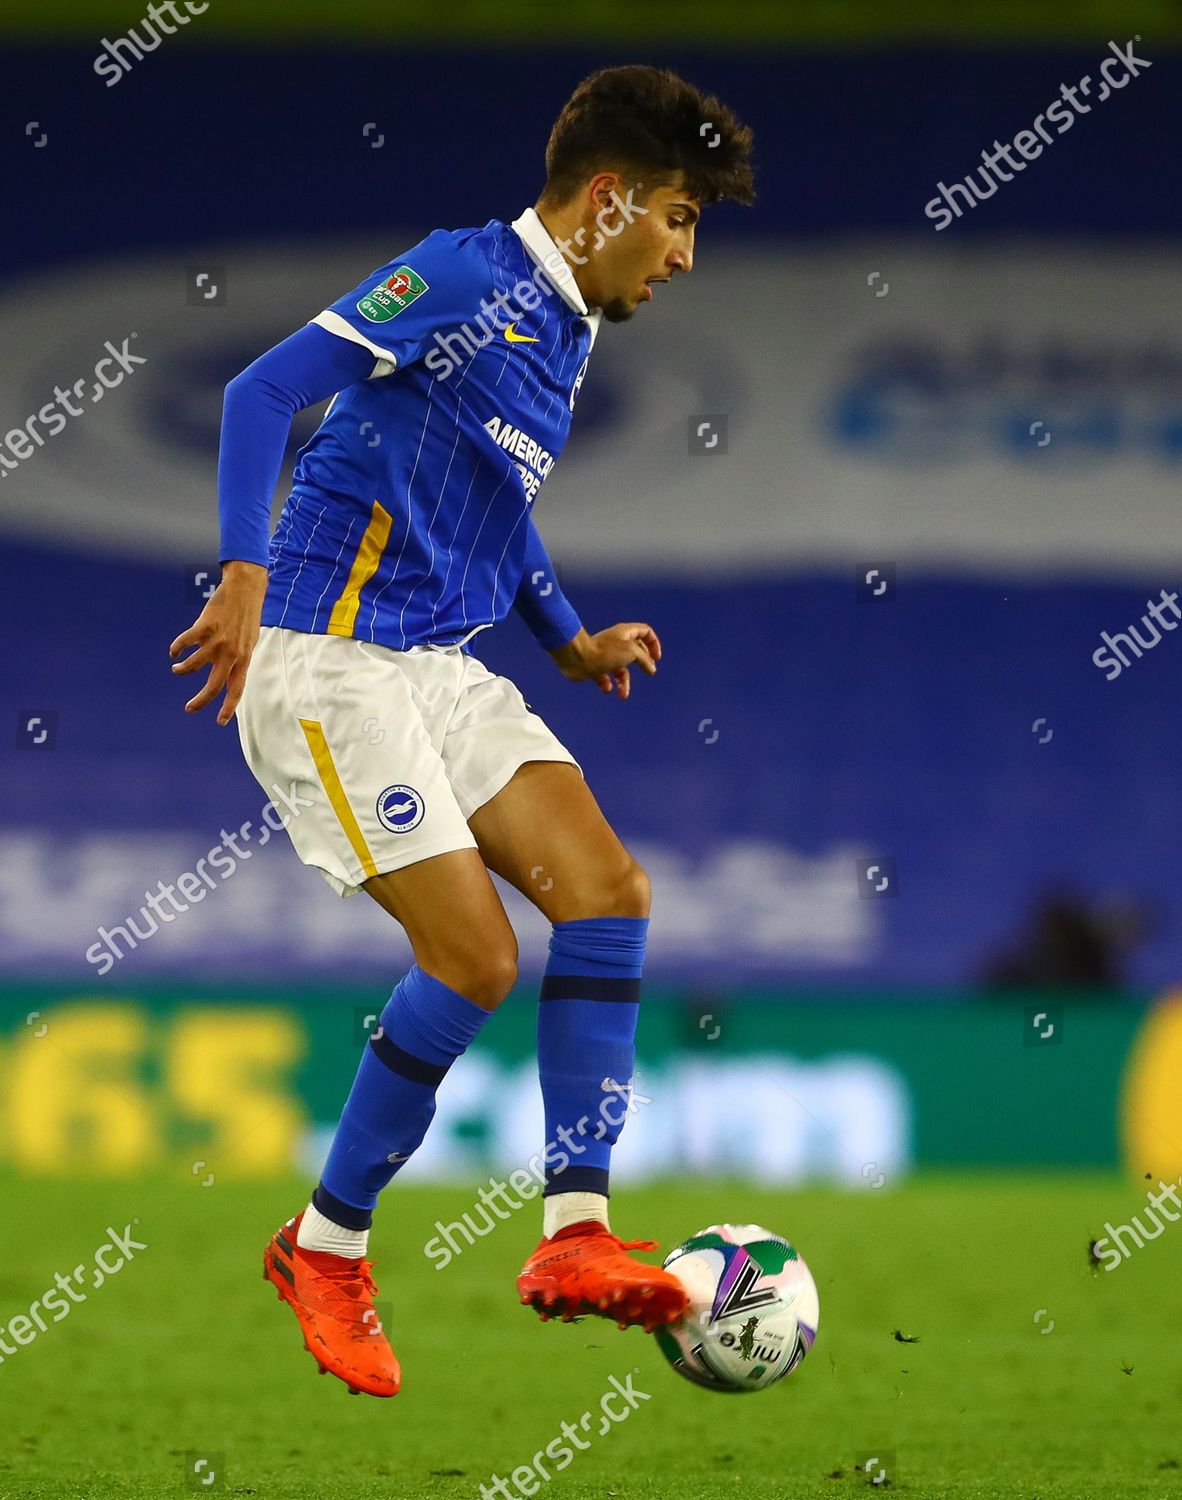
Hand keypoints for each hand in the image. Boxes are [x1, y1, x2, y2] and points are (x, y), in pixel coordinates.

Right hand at [169, 561, 267, 724]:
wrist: (244, 590)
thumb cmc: (247, 617)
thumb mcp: (249, 642)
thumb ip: (238, 660)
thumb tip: (226, 676)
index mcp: (244, 658)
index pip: (237, 689)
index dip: (229, 707)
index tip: (220, 722)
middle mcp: (231, 653)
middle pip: (214, 685)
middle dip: (201, 700)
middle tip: (189, 708)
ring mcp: (217, 640)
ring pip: (194, 665)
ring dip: (183, 669)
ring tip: (177, 669)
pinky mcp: (205, 626)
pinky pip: (185, 642)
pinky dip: (177, 648)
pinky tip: (174, 651)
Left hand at [549, 623, 660, 698]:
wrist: (577, 658)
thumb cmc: (605, 652)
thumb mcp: (632, 652)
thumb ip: (644, 660)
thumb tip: (651, 668)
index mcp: (625, 633)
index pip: (645, 632)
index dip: (653, 644)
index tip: (655, 658)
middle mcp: (616, 642)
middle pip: (636, 651)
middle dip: (642, 664)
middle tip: (648, 672)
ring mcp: (605, 655)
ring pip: (621, 669)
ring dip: (624, 683)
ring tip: (622, 694)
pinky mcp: (594, 667)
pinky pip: (605, 677)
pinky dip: (608, 684)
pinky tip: (607, 688)